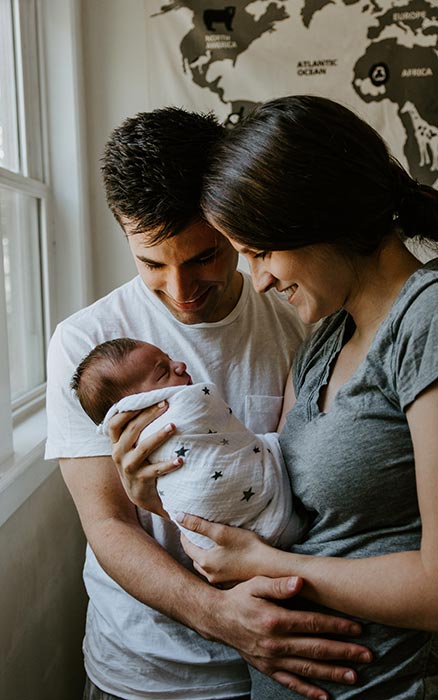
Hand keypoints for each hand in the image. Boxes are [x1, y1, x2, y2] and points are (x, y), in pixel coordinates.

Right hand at [108, 402, 182, 515]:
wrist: (140, 494)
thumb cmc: (139, 462)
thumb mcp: (132, 446)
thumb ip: (138, 428)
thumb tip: (159, 402)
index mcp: (116, 442)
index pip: (115, 423)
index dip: (129, 410)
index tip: (148, 399)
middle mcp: (119, 453)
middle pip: (132, 430)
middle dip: (149, 415)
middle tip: (166, 405)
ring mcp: (129, 467)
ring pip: (143, 448)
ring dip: (159, 435)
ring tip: (173, 426)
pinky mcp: (140, 480)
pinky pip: (155, 470)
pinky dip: (168, 465)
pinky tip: (180, 459)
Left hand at [179, 513, 266, 584]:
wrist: (269, 566)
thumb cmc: (247, 547)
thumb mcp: (222, 532)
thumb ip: (199, 525)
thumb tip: (178, 517)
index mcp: (205, 562)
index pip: (186, 547)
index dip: (184, 534)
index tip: (185, 524)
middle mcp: (209, 575)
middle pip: (194, 558)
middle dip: (192, 546)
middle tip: (194, 534)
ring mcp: (219, 581)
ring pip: (204, 566)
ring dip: (202, 556)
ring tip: (207, 544)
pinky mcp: (229, 582)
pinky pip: (215, 571)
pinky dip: (213, 563)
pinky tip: (221, 557)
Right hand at [212, 576, 371, 699]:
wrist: (217, 619)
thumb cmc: (239, 597)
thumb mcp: (256, 584)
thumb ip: (278, 584)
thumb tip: (299, 582)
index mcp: (275, 620)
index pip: (313, 624)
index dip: (337, 626)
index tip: (357, 628)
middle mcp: (276, 643)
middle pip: (316, 648)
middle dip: (344, 652)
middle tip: (368, 655)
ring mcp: (272, 659)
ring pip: (308, 668)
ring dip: (332, 672)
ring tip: (355, 675)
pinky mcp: (267, 669)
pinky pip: (291, 683)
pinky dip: (308, 691)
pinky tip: (325, 696)